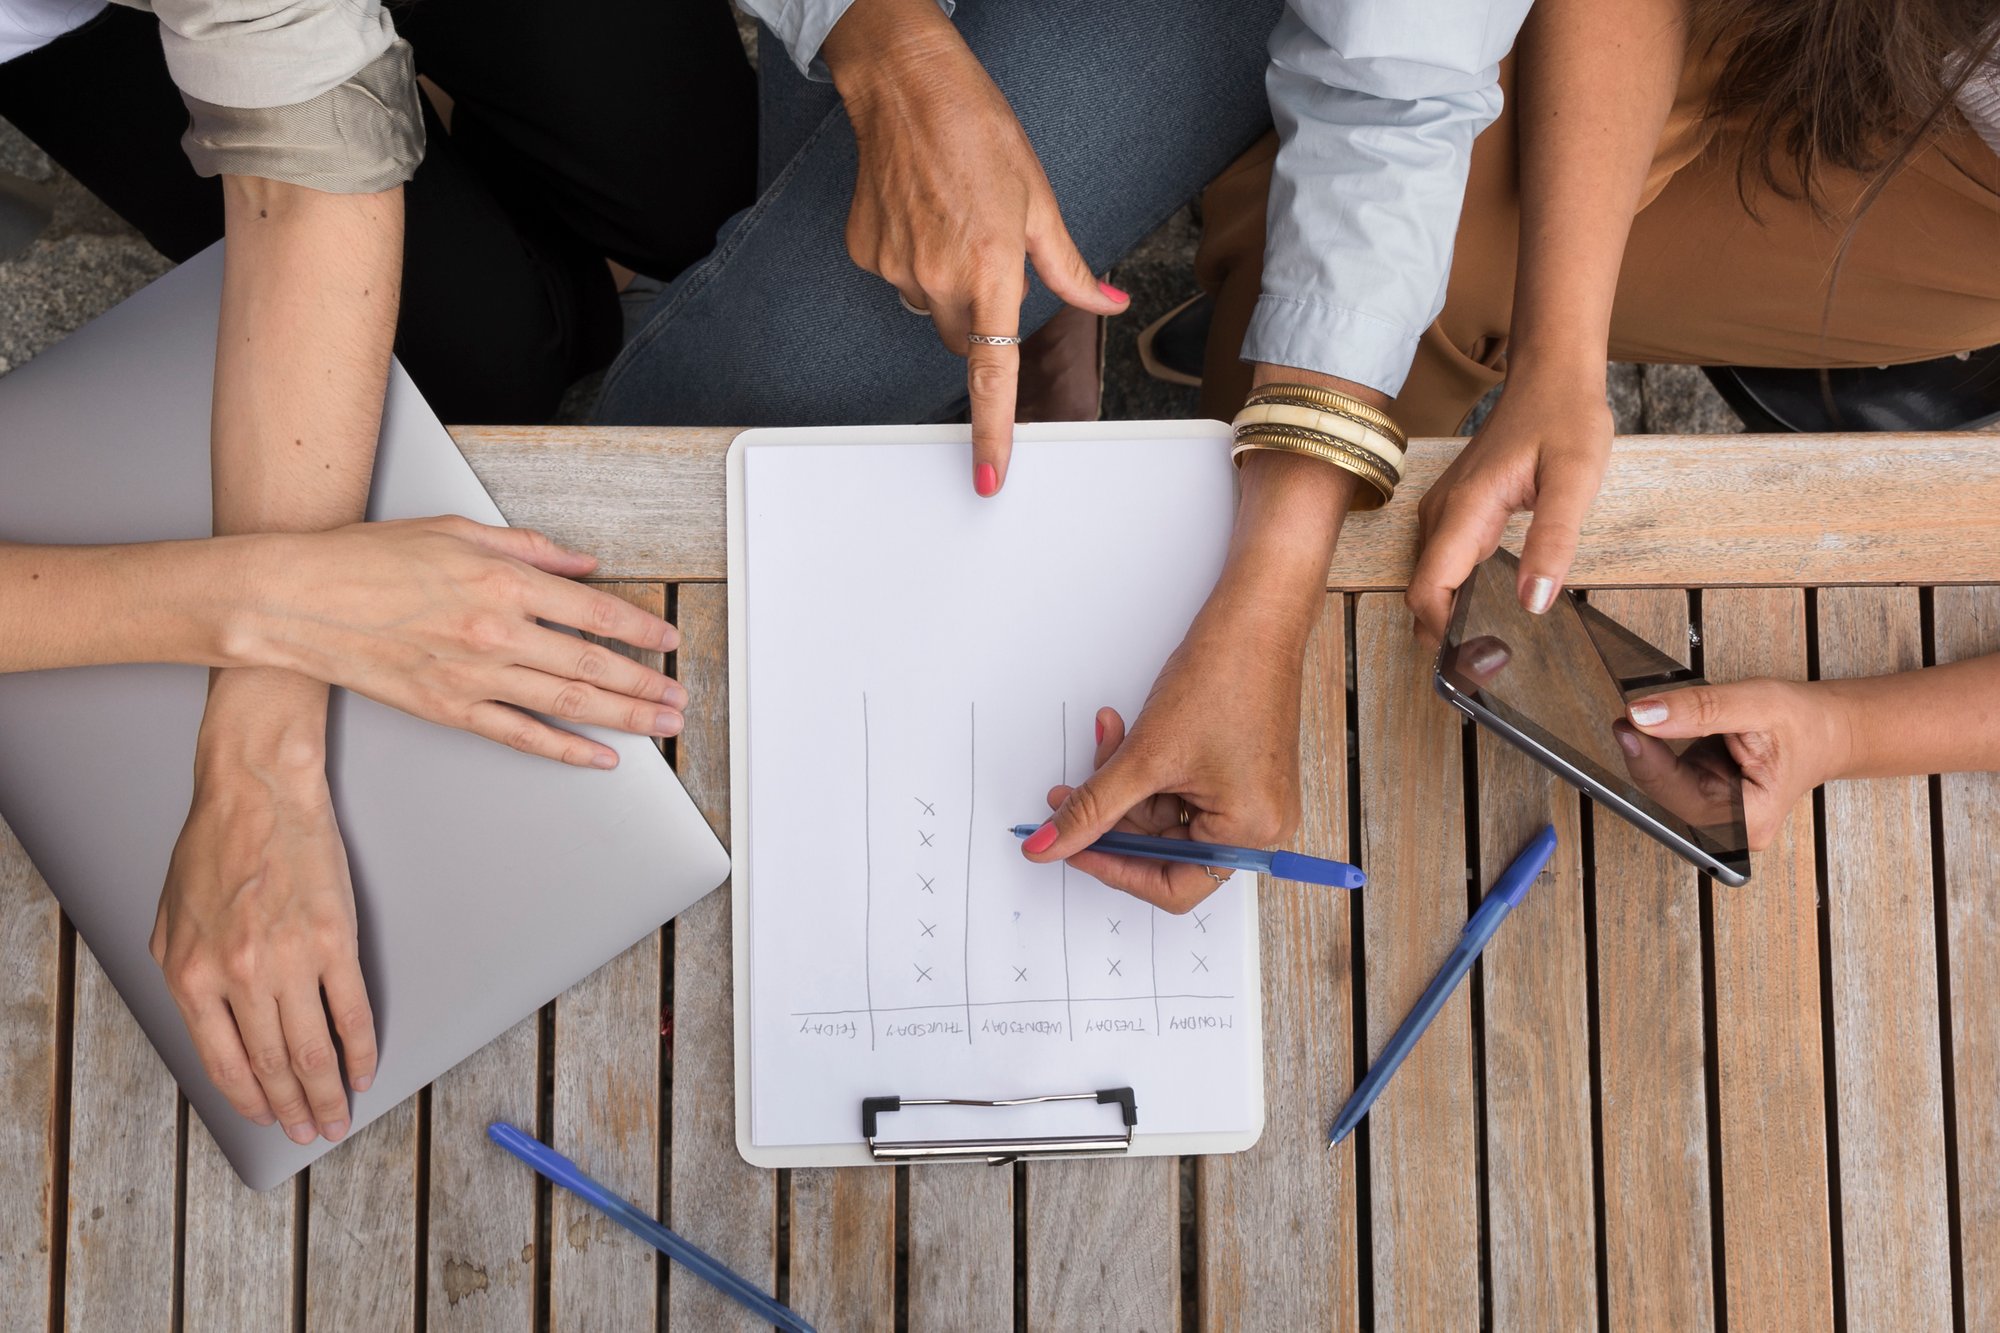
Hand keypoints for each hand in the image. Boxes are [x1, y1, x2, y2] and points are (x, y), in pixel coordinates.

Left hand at [152, 696, 373, 1141]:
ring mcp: (290, 961)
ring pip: (312, 1048)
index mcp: (192, 976)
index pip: (225, 1061)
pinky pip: (350, 1009)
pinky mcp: (336, 940)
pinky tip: (364, 1067)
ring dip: (328, 1091)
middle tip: (311, 1132)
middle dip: (293, 1107)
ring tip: (338, 1116)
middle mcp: (240, 976)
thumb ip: (182, 975)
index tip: (268, 1117)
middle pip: (272, 1064)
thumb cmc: (214, 846)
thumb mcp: (169, 920)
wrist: (258, 792)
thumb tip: (209, 1024)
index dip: (250, 1098)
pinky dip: (359, 1047)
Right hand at [240, 517, 683, 767]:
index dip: (639, 630)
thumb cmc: (368, 559)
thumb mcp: (458, 531)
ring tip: (661, 725)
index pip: (593, 611)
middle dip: (646, 684)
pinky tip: (598, 757)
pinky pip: (520, 735)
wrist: (298, 600)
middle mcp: (496, 630)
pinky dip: (565, 750)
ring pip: (567, 703)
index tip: (668, 641)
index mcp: (503, 580)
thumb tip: (582, 564)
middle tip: (680, 697)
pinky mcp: (448, 708)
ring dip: (624, 717)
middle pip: (591, 664)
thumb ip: (531, 548)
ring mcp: (473, 674)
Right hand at [822, 0, 1129, 495]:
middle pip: (963, 339)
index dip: (993, 431)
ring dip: (948, 284)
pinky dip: (914, 259)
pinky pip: (899, 280)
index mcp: (991, 269)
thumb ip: (1072, 270)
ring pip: (930, 308)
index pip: (993, 373)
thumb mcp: (1040, 201)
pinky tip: (921, 212)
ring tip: (954, 220)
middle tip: (991, 256)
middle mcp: (938, 279)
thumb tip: (1109, 304)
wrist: (906, 88)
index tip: (990, 477)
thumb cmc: (980, 133)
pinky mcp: (866, 254)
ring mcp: (896, 269)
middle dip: (981, 317)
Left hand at [1020, 612, 1309, 913]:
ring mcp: (1251, 799)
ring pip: (1163, 814)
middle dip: (1111, 814)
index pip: (1171, 885)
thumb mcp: (1145, 756)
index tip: (1071, 847)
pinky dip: (1146, 766)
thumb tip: (1046, 847)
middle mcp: (1259, 826)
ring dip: (1124, 781)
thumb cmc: (1224, 678)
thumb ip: (1090, 809)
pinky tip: (1125, 730)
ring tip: (1105, 736)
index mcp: (1250, 834)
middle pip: (1163, 848)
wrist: (1255, 619)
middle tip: (1066, 793)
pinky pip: (1178, 788)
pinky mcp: (1239, 773)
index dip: (1113, 867)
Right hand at [1407, 371, 1612, 638]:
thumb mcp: (1576, 479)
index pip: (1428, 590)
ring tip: (1494, 642)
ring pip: (1431, 580)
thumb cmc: (1565, 418)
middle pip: (1423, 592)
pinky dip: (1458, 591)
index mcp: (1465, 510)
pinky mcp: (1454, 510)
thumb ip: (1554, 541)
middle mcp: (1442, 513)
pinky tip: (1491, 605)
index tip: (1477, 660)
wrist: (1550, 376)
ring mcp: (1444, 511)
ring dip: (1452, 614)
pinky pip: (1443, 562)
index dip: (1444, 633)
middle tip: (1492, 662)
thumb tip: (1533, 602)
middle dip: (1447, 633)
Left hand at [1619, 678, 1852, 850]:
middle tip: (1631, 714)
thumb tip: (1645, 715)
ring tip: (1651, 718)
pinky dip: (1661, 752)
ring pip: (1662, 786)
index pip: (1678, 794)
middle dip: (1644, 752)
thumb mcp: (1755, 704)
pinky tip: (1663, 731)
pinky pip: (1669, 778)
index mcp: (1749, 819)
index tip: (1628, 724)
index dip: (1647, 759)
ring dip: (1650, 751)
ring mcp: (1717, 816)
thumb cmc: (1805, 724)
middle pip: (1664, 794)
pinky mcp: (1707, 800)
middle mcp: (1731, 827)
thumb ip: (1698, 710)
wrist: (1827, 730)